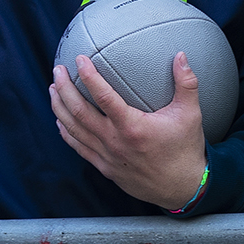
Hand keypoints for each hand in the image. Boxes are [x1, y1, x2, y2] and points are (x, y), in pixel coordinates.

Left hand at [50, 54, 208, 211]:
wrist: (183, 188)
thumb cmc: (185, 150)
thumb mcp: (190, 114)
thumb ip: (186, 83)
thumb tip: (181, 55)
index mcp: (132, 127)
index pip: (103, 96)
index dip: (89, 75)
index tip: (79, 59)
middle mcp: (115, 142)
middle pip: (79, 112)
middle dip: (64, 89)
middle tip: (58, 71)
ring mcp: (107, 156)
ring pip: (74, 130)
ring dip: (59, 108)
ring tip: (53, 89)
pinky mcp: (105, 167)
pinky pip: (79, 148)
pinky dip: (66, 132)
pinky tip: (60, 120)